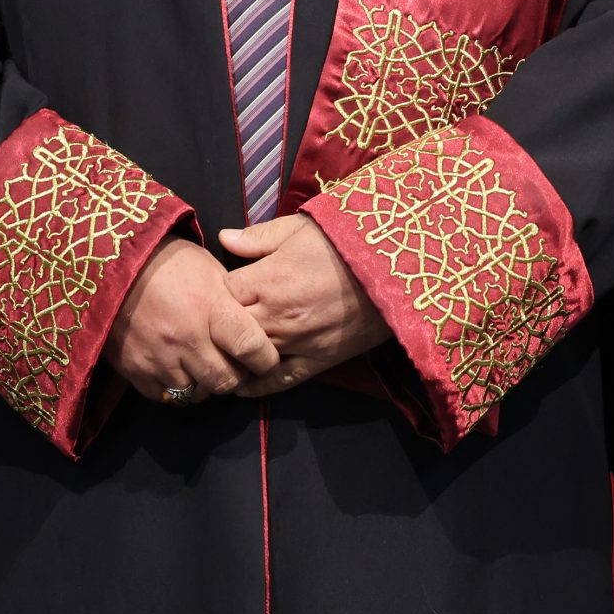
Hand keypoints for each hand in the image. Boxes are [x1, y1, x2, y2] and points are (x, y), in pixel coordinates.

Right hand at [106, 236, 280, 402]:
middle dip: (235, 376)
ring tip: (202, 366)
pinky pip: (166, 397)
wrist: (113, 267)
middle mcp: (187, 338)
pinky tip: (178, 370)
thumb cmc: (169, 263)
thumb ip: (234, 302)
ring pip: (197, 394)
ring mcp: (160, 358)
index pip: (251, 347)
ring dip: (204, 384)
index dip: (265, 359)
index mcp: (211, 308)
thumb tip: (255, 327)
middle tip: (233, 365)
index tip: (266, 358)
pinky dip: (176, 388)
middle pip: (226, 381)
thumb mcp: (211, 270)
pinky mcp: (135, 371)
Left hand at [218, 215, 391, 395]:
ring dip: (235, 355)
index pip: (222, 292)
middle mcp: (276, 315)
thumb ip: (258, 237)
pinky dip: (258, 386)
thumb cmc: (346, 241)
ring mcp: (297, 341)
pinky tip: (243, 385)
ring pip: (249, 357)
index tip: (222, 287)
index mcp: (268, 280)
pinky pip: (280, 380)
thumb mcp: (300, 227)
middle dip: (220, 325)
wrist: (395, 267)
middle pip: (228, 330)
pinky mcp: (318, 360)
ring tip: (223, 353)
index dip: (218, 290)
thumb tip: (223, 239)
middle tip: (218, 321)